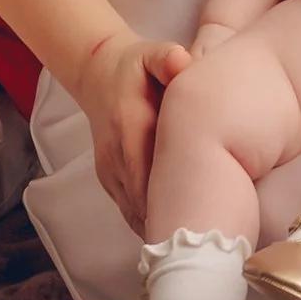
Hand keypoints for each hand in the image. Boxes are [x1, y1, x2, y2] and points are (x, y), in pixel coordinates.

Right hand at [71, 25, 192, 228]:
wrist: (98, 74)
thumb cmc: (135, 67)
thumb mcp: (151, 54)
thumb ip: (167, 58)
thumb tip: (182, 62)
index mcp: (128, 124)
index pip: (144, 171)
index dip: (166, 198)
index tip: (194, 218)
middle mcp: (115, 153)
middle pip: (141, 199)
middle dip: (169, 220)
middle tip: (202, 240)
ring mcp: (109, 169)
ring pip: (133, 210)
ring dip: (159, 227)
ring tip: (191, 245)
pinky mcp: (109, 178)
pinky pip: (128, 210)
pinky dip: (148, 224)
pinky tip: (172, 234)